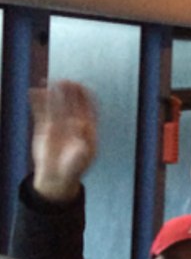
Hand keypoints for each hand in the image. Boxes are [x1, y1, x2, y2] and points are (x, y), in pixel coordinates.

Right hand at [30, 81, 97, 202]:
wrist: (57, 177)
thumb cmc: (74, 168)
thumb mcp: (81, 156)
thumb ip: (83, 140)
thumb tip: (80, 124)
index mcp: (88, 128)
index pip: (88, 107)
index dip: (85, 96)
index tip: (80, 86)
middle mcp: (74, 123)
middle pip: (72, 102)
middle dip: (69, 91)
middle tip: (63, 81)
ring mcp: (59, 124)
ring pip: (56, 104)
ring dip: (53, 93)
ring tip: (48, 82)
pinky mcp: (44, 127)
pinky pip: (41, 112)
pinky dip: (38, 102)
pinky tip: (34, 92)